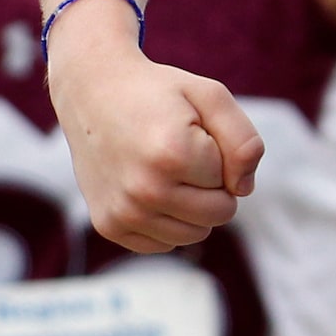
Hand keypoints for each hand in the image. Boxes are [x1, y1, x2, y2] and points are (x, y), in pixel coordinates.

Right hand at [45, 1, 264, 252]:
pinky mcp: (108, 226)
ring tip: (166, 170)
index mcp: (173, 155)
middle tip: (183, 153)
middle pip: (218, 214)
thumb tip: (243, 190)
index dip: (218, 156)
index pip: (232, 184)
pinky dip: (166, 220)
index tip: (191, 133)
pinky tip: (148, 187)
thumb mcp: (210, 97)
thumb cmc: (158, 93)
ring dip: (191, 206)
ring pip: (194, 235)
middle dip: (212, 186)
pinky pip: (163, 243)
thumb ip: (243, 141)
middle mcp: (144, 190)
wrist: (92, 91)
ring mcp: (123, 212)